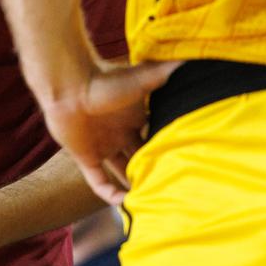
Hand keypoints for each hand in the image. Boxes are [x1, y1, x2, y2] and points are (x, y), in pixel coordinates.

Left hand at [41, 60, 180, 205]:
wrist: (69, 85)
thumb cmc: (106, 79)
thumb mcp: (145, 77)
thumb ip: (169, 71)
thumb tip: (196, 60)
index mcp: (135, 117)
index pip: (155, 137)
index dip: (168, 150)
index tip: (187, 163)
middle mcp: (120, 133)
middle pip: (141, 158)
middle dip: (154, 171)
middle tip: (174, 188)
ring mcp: (102, 145)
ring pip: (122, 172)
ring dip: (135, 186)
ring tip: (154, 201)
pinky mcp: (85, 157)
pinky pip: (99, 182)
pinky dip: (110, 195)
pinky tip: (125, 204)